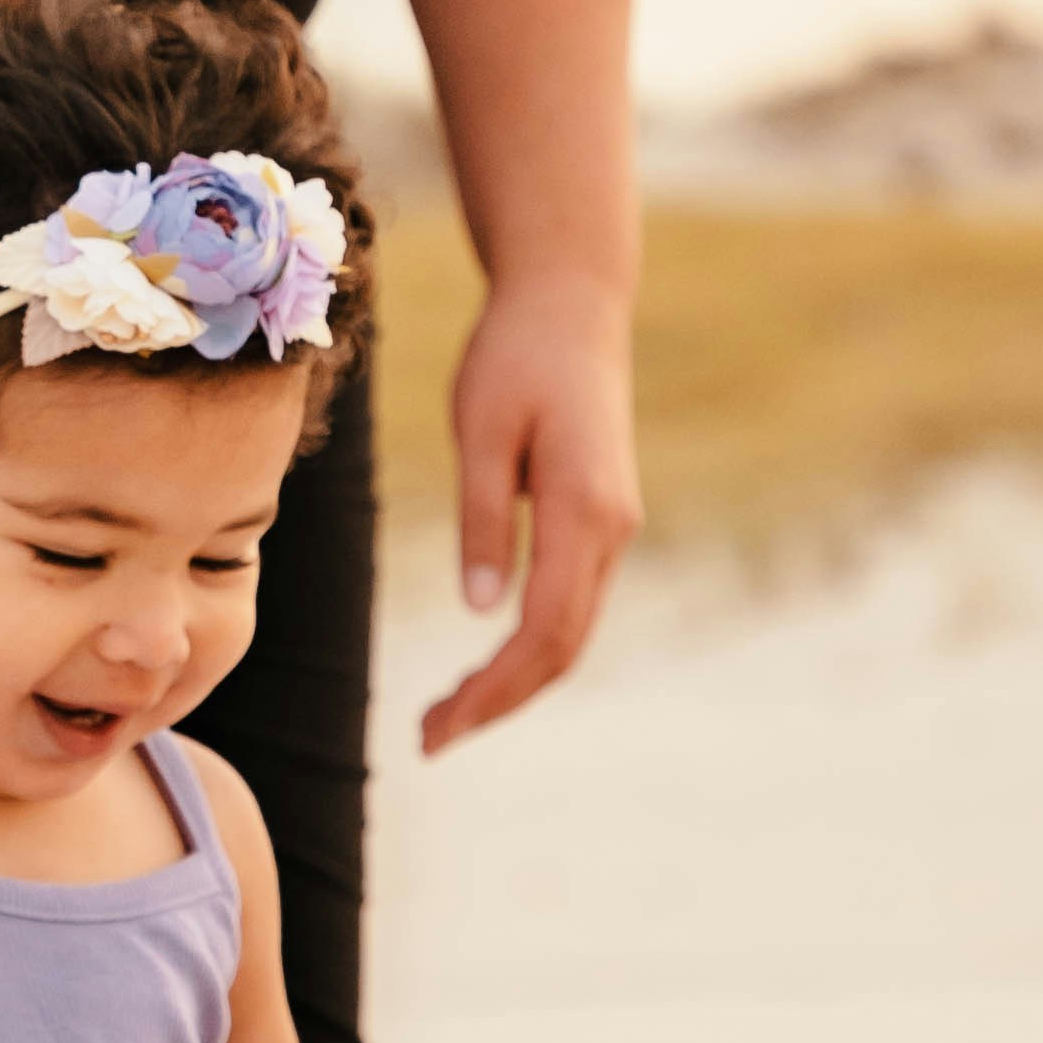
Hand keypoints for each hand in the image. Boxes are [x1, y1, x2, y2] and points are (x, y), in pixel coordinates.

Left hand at [421, 273, 640, 748]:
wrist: (572, 302)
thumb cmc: (516, 354)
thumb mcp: (483, 428)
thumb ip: (485, 518)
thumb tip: (480, 609)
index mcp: (584, 511)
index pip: (542, 632)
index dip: (492, 692)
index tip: (439, 730)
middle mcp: (611, 529)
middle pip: (562, 648)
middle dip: (498, 702)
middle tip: (429, 740)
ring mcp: (613, 525)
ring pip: (570, 631)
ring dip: (514, 681)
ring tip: (447, 714)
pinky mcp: (600, 518)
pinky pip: (570, 603)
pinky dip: (530, 646)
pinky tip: (485, 664)